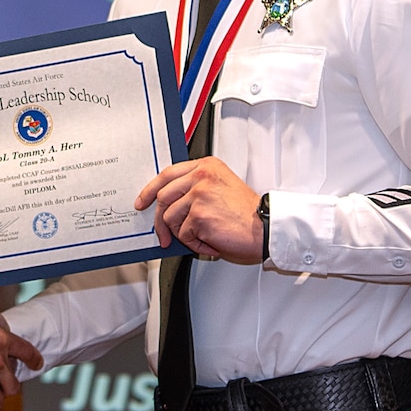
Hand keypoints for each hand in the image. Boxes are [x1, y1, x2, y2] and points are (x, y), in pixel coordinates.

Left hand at [135, 158, 263, 263]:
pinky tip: (211, 241)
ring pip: (171, 218)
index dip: (150, 190)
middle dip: (160, 221)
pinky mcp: (199, 215)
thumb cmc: (248, 213)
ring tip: (203, 236)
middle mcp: (202, 176)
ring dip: (184, 234)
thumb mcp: (221, 187)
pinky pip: (184, 234)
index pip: (167, 174)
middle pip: (163, 197)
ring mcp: (199, 194)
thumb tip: (170, 203)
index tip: (143, 201)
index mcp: (207, 166)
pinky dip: (195, 244)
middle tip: (163, 234)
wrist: (266, 228)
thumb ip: (196, 187)